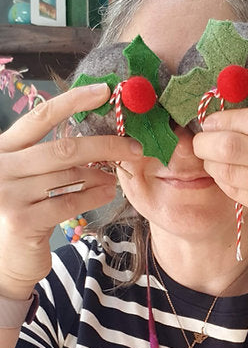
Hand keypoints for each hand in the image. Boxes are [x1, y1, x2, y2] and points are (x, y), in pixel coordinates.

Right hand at [0, 84, 141, 298]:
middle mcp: (1, 166)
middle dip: (105, 146)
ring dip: (101, 175)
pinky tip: (108, 192)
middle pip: (64, 148)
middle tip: (134, 147)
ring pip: (70, 176)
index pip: (41, 117)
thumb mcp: (32, 177)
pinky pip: (70, 202)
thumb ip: (55, 159)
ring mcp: (8, 194)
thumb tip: (102, 145)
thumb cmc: (23, 208)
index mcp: (5, 148)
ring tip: (117, 175)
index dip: (74, 101)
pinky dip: (95, 196)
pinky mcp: (22, 221)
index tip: (105, 90)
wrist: (1, 257)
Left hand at [193, 48, 247, 252]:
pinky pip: (239, 195)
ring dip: (211, 163)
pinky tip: (223, 174)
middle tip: (201, 138)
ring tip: (209, 155)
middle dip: (206, 142)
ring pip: (231, 173)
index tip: (211, 119)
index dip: (227, 117)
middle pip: (235, 147)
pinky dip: (224, 183)